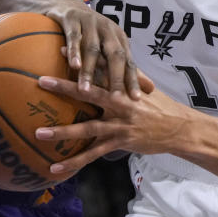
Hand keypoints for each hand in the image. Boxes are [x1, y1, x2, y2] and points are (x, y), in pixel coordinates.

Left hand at [32, 73, 190, 173]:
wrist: (179, 129)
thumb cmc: (160, 106)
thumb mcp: (144, 88)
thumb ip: (125, 77)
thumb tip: (111, 63)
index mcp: (122, 87)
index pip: (99, 68)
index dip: (81, 58)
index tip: (61, 48)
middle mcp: (119, 103)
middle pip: (88, 93)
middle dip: (64, 87)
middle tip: (41, 81)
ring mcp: (119, 124)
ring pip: (86, 128)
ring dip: (61, 131)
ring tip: (38, 133)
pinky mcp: (120, 142)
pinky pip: (92, 155)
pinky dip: (73, 162)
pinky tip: (54, 168)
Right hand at [46, 0, 145, 100]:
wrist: (68, 6)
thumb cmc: (91, 33)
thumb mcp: (109, 47)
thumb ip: (126, 69)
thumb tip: (150, 89)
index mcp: (119, 37)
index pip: (128, 61)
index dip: (132, 80)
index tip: (136, 99)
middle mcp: (107, 29)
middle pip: (115, 54)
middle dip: (115, 77)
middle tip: (115, 98)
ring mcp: (90, 23)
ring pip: (92, 49)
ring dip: (90, 70)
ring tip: (86, 90)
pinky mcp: (72, 20)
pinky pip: (74, 37)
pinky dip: (74, 52)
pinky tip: (74, 66)